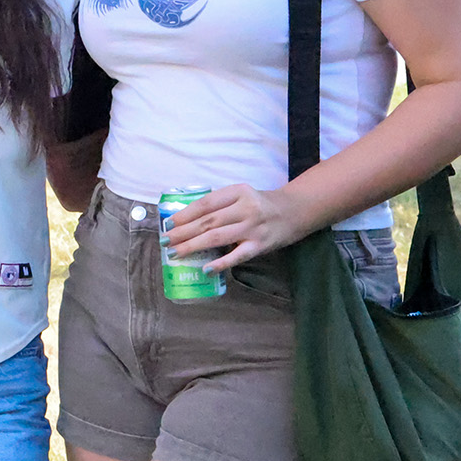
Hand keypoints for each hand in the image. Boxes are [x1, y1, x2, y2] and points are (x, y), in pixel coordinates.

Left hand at [165, 183, 313, 270]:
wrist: (295, 211)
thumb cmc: (260, 204)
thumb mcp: (240, 196)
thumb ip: (218, 205)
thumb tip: (184, 220)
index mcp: (238, 191)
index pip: (206, 203)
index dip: (185, 214)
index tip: (168, 223)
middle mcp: (245, 208)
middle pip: (208, 221)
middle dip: (183, 233)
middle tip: (165, 241)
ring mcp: (253, 228)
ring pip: (217, 237)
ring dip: (193, 246)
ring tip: (175, 253)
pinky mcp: (260, 245)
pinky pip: (237, 256)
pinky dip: (220, 263)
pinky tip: (205, 269)